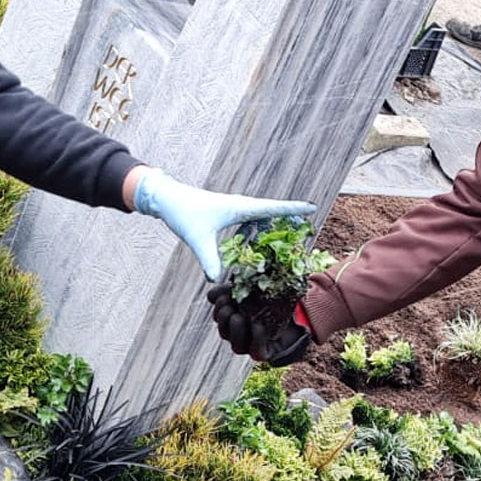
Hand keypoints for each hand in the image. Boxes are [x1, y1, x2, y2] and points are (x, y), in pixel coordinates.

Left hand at [129, 166, 314, 280]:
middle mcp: (240, 206)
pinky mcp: (228, 214)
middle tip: (308, 227)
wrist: (167, 199)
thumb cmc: (184, 213)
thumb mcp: (198, 239)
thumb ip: (209, 259)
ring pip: (261, 217)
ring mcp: (235, 209)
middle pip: (272, 212)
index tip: (313, 208)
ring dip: (275, 224)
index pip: (273, 208)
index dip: (293, 209)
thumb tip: (216, 281)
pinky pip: (250, 222)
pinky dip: (259, 230)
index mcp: (240, 207)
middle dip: (290, 218)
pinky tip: (261, 241)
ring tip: (291, 235)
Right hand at [207, 284, 314, 365]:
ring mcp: (255, 345)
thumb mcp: (254, 287)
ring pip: (237, 347)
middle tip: (231, 308)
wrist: (306, 304)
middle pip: (225, 333)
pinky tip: (258, 326)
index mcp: (237, 317)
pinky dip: (255, 340)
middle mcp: (244, 334)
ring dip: (237, 331)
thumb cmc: (278, 295)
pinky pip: (257, 353)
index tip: (224, 297)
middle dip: (225, 319)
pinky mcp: (269, 353)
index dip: (219, 308)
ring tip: (243, 317)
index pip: (220, 318)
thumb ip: (232, 289)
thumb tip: (211, 296)